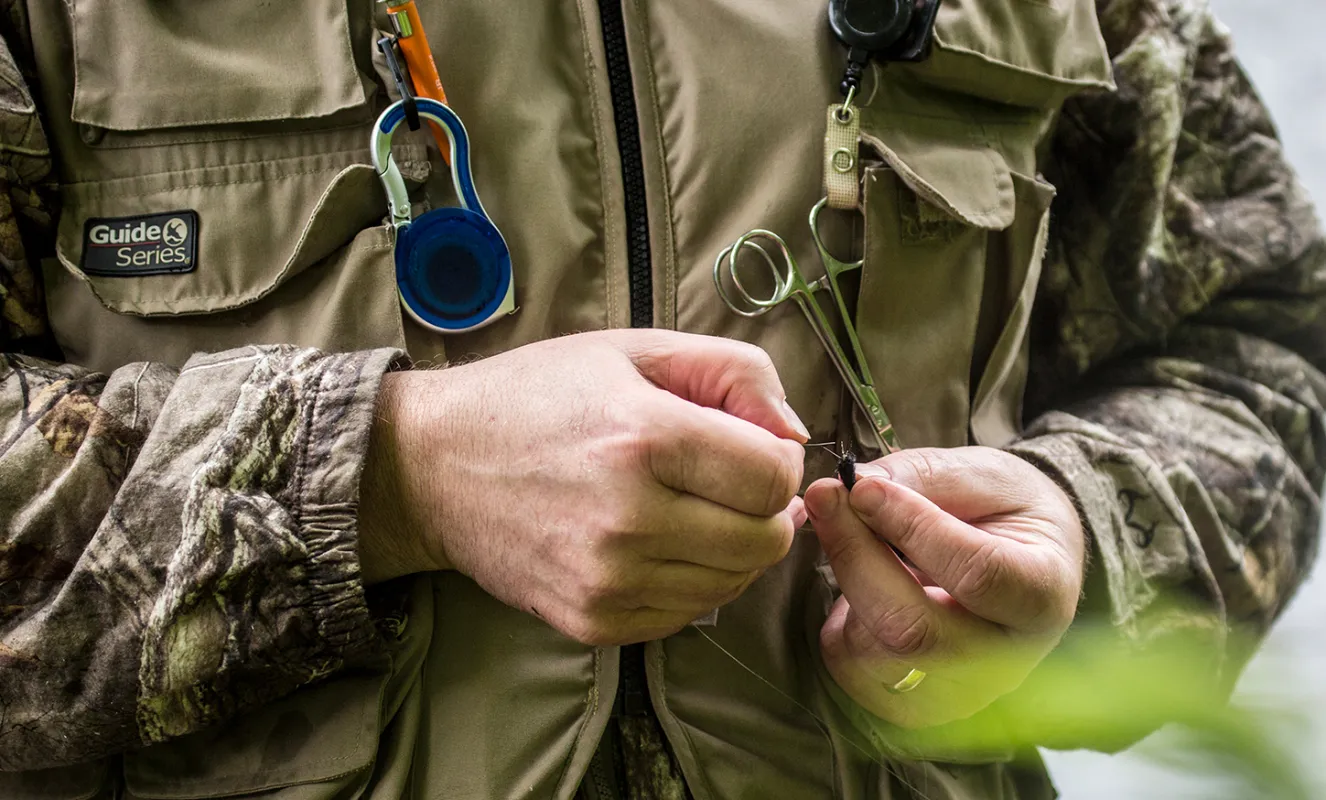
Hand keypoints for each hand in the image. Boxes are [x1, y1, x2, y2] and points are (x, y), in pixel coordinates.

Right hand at [359, 330, 808, 644]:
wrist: (434, 466)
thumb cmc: (537, 397)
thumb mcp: (634, 350)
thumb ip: (734, 373)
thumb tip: (795, 435)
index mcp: (643, 437)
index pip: (774, 478)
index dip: (779, 459)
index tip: (750, 446)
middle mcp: (629, 518)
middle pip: (765, 540)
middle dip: (765, 509)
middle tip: (728, 481)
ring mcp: (608, 578)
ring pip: (733, 583)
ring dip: (732, 547)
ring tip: (691, 508)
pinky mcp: (592, 619)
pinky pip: (687, 614)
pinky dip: (692, 581)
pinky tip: (660, 543)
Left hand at [804, 447, 1083, 728]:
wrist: (1021, 555)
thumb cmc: (1004, 508)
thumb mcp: (980, 474)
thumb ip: (922, 478)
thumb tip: (854, 486)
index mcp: (1042, 595)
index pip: (976, 574)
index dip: (911, 527)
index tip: (863, 487)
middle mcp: (1008, 659)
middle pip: (912, 629)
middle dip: (855, 555)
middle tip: (825, 497)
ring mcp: (961, 692)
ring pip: (873, 654)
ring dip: (845, 585)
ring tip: (852, 536)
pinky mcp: (917, 706)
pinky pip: (852, 671)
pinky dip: (839, 623)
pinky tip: (861, 584)